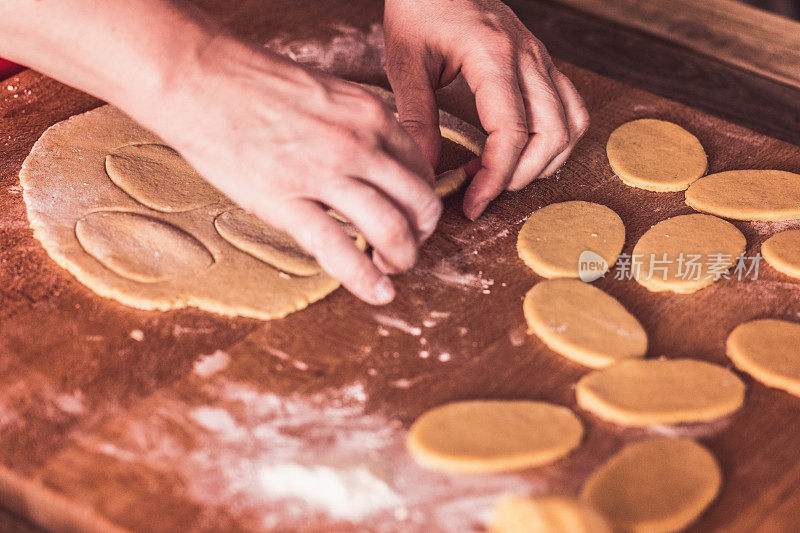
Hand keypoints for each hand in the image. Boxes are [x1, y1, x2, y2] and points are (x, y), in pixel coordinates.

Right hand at [145, 35, 439, 304]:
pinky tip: (377, 292)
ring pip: (392, 229)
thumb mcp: (327, 95)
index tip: (411, 218)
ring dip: (401, 259)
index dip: (422, 202)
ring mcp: (324, 172)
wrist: (198, 78)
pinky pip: (339, 249)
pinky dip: (366, 279)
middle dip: (420, 235)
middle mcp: (359, 143)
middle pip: (419, 203)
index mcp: (370, 114)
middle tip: (405, 248)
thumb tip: (372, 166)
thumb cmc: (254, 84)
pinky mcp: (286, 200)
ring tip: (392, 271)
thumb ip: (356, 129)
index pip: (422, 168)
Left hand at [384, 0, 589, 219]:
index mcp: (493, 55)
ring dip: (544, 161)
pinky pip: (570, 108)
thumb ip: (416, 115)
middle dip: (519, 176)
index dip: (495, 177)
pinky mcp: (542, 62)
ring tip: (502, 173)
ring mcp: (540, 58)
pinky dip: (556, 139)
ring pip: (571, 124)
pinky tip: (523, 151)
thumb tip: (427, 168)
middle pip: (551, 134)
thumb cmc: (420, 7)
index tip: (473, 202)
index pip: (511, 132)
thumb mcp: (405, 60)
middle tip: (483, 190)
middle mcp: (527, 56)